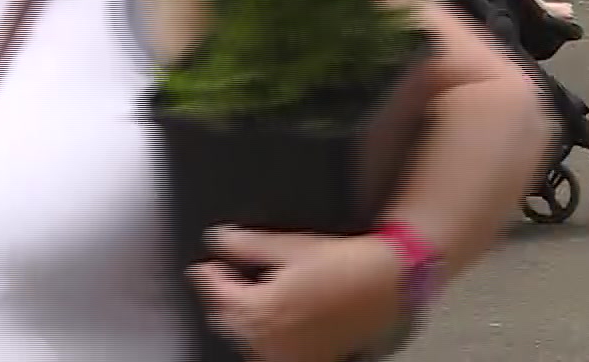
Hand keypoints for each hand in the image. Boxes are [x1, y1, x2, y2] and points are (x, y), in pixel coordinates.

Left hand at [191, 228, 405, 361]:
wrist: (386, 285)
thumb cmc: (340, 262)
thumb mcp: (292, 246)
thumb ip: (248, 245)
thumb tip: (216, 238)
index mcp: (258, 309)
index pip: (216, 293)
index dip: (207, 276)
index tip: (202, 266)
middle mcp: (266, 340)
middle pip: (225, 320)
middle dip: (222, 299)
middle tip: (225, 279)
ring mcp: (285, 355)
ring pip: (245, 341)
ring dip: (241, 322)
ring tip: (251, 299)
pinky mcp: (306, 361)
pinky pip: (270, 355)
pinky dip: (265, 341)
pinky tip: (275, 323)